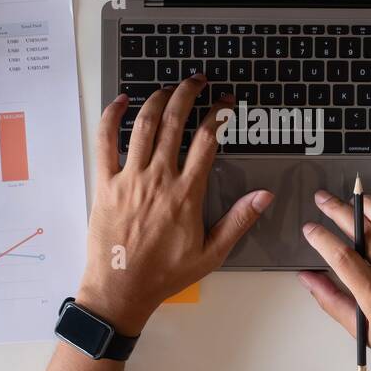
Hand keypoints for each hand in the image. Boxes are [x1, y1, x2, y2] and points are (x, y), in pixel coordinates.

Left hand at [77, 76, 273, 335]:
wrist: (121, 289)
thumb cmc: (166, 274)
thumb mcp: (212, 253)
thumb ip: (239, 221)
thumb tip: (265, 195)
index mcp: (187, 193)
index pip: (207, 140)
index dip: (218, 115)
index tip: (225, 102)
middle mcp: (159, 178)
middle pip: (175, 122)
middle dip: (188, 94)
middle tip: (197, 81)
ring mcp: (130, 178)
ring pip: (144, 125)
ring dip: (157, 99)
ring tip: (168, 87)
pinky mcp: (106, 183)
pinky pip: (105, 142)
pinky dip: (111, 117)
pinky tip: (120, 102)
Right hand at [297, 191, 370, 370]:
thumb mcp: (364, 333)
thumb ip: (333, 302)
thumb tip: (308, 278)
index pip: (343, 260)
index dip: (322, 238)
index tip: (310, 228)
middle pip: (366, 235)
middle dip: (339, 211)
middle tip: (324, 199)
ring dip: (370, 204)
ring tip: (354, 198)